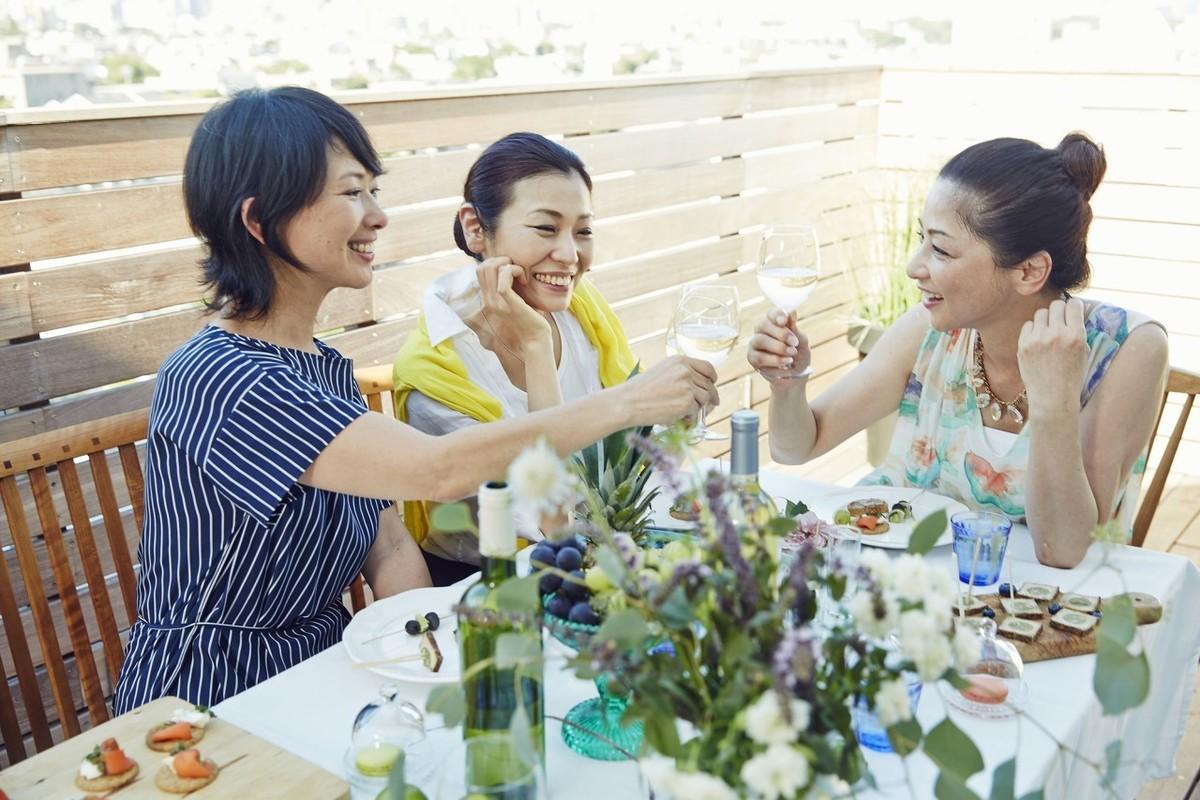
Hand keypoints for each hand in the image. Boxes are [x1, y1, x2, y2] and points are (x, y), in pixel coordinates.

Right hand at [475, 257, 551, 355]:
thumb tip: (515, 282)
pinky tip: (524, 280)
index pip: (480, 272)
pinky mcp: (509, 304)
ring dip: (508, 264)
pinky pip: (504, 277)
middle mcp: (489, 301)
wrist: (533, 346)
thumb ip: (510, 296)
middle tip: (516, 269)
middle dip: (501, 260)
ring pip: (491, 269)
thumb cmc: (529, 326)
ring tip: (520, 274)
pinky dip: (515, 270)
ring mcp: (497, 303)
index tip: (511, 271)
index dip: (495, 263)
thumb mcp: (515, 307)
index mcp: (489, 301)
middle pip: (483, 267)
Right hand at [619, 356, 718, 425]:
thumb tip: (698, 388)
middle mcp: (686, 370)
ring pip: (705, 399)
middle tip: (711, 405)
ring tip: (682, 412)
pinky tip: (677, 416)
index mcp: (679, 360)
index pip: (707, 367)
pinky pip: (696, 411)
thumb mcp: (661, 372)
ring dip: (697, 407)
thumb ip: (680, 375)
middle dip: (710, 397)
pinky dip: (689, 416)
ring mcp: (687, 386)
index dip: (712, 378)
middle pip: (708, 385)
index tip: (712, 385)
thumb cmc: (639, 390)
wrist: (628, 402)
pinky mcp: (687, 401)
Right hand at [747, 308, 811, 383]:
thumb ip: (795, 328)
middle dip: (780, 333)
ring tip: (792, 355)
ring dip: (778, 347)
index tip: (784, 321)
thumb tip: (792, 311)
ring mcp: (755, 344)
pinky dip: (774, 360)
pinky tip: (785, 363)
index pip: (771, 313)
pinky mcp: (752, 357)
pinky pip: (760, 357)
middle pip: (763, 324)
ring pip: (760, 340)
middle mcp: (762, 331)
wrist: (795, 376)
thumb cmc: (798, 356)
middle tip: (794, 343)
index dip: (776, 314)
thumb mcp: (801, 342)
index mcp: (774, 323)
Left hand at [1018, 297, 1087, 415]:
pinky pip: (1028, 325)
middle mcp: (1056, 334)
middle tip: (1060, 321)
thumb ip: (1078, 330)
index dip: (1074, 307)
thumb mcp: (1084, 352)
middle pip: (1056, 305)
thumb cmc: (1072, 377)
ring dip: (1046, 320)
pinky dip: (1033, 330)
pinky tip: (1038, 341)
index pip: (1073, 305)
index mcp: (1076, 336)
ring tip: (1049, 332)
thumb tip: (1074, 310)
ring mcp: (1037, 339)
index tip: (1073, 311)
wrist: (1052, 398)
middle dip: (1060, 311)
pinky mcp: (1023, 345)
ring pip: (1040, 313)